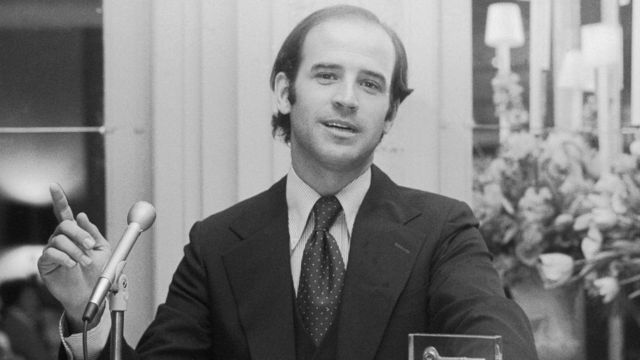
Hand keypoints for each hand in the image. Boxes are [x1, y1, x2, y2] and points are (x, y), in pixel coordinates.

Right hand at [37, 183, 111, 331]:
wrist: (90, 293)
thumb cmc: (97, 272)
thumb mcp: (102, 248)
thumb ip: (93, 232)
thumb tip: (81, 215)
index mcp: (75, 234)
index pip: (65, 213)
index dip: (59, 199)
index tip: (54, 186)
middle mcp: (61, 240)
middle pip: (64, 225)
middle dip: (79, 234)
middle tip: (90, 246)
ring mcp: (52, 251)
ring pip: (60, 240)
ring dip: (76, 250)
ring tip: (85, 261)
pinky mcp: (45, 264)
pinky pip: (51, 254)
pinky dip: (65, 258)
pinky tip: (73, 265)